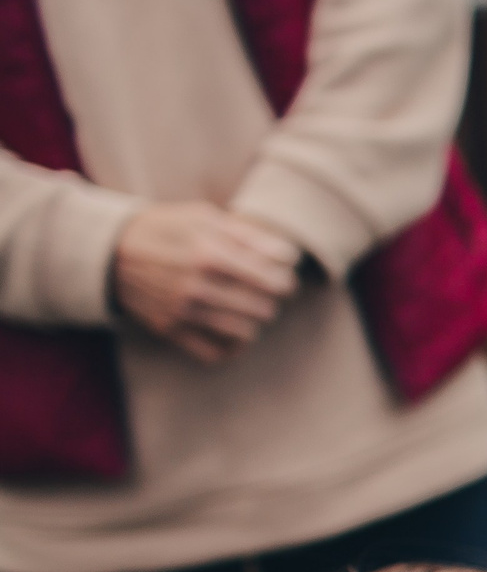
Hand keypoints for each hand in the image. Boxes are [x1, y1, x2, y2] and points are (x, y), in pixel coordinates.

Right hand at [112, 202, 301, 363]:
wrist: (110, 250)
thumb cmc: (166, 229)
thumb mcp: (205, 217)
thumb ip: (251, 236)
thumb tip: (291, 257)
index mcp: (210, 253)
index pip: (276, 281)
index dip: (286, 281)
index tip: (281, 277)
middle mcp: (197, 286)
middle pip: (266, 309)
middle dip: (270, 300)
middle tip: (262, 291)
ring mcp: (183, 312)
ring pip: (247, 333)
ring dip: (253, 321)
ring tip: (246, 306)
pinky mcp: (171, 330)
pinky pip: (218, 354)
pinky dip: (232, 346)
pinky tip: (232, 331)